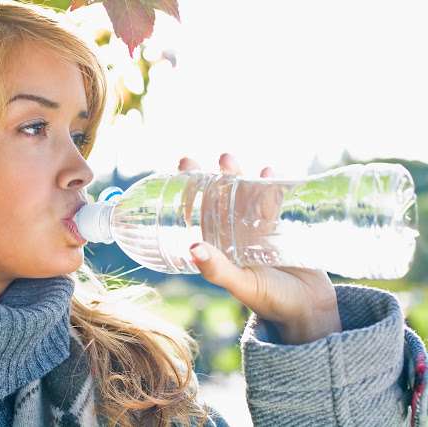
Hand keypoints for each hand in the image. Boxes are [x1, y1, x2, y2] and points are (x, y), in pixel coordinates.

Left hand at [179, 154, 341, 344]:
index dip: (187, 192)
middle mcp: (235, 235)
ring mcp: (258, 230)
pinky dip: (271, 185)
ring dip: (238, 176)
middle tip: (197, 159)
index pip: (198, 214)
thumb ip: (219, 270)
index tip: (179, 168)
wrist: (311, 310)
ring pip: (244, 196)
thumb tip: (193, 248)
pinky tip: (268, 172)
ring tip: (228, 158)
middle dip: (208, 177)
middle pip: (218, 199)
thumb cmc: (272, 302)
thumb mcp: (242, 285)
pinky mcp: (283, 229)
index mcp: (219, 247)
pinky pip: (274, 201)